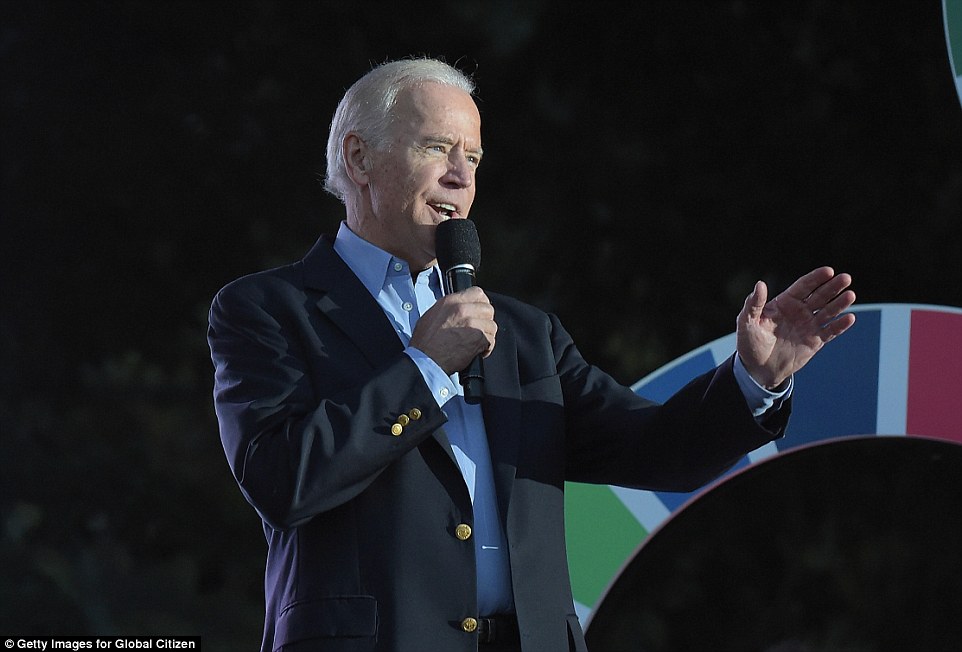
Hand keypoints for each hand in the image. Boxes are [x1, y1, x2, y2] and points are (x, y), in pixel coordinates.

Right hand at [410, 286, 496, 373]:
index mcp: (451, 301)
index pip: (477, 293)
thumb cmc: (424, 343)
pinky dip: (487, 347)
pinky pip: (491, 340)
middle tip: (480, 329)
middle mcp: (462, 309)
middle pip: (488, 309)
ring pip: (492, 325)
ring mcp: (472, 323)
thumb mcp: (431, 316)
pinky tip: (479, 351)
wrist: (425, 360)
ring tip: (478, 342)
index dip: (481, 303)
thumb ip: (448, 309)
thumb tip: (459, 310)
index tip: (480, 311)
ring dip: (487, 335)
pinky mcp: (478, 338)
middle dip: (486, 320)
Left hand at [736, 266, 855, 388]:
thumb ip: (754, 304)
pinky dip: (840, 325)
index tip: (829, 271)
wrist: (757, 368)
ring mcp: (808, 326)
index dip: (816, 278)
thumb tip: (760, 284)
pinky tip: (850, 318)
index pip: (803, 286)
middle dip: (832, 287)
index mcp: (784, 303)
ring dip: (839, 303)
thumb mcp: (746, 322)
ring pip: (828, 311)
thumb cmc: (749, 342)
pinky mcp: (815, 341)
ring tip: (850, 295)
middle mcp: (799, 311)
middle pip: (819, 296)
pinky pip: (830, 331)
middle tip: (846, 278)